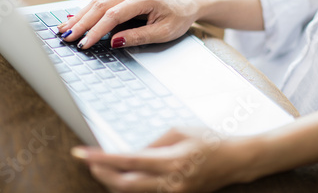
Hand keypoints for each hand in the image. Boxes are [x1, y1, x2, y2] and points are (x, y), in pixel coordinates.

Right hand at [57, 0, 200, 48]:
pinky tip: (77, 20)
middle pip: (100, 5)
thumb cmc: (179, 17)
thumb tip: (113, 41)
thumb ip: (138, 36)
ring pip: (99, 1)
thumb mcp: (163, 32)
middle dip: (81, 23)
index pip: (113, 15)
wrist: (189, 2)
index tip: (84, 43)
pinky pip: (104, 2)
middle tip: (66, 37)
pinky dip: (89, 12)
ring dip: (81, 16)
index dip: (96, 30)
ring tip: (64, 29)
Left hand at [71, 127, 253, 192]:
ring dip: (113, 181)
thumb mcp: (179, 131)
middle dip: (102, 173)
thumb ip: (152, 143)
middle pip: (124, 185)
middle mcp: (170, 182)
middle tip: (89, 160)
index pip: (128, 160)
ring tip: (102, 166)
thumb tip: (131, 153)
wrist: (234, 161)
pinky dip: (130, 186)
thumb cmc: (209, 141)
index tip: (83, 153)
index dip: (102, 158)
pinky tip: (123, 175)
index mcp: (171, 160)